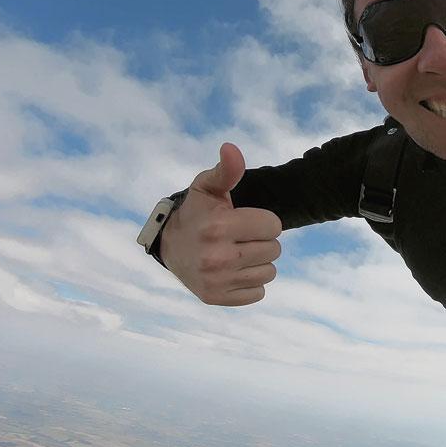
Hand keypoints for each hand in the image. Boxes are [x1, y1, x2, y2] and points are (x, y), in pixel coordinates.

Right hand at [159, 143, 281, 305]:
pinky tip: (234, 271)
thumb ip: (226, 170)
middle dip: (262, 241)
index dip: (263, 221)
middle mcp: (217, 257)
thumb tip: (231, 148)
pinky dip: (250, 282)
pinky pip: (258, 292)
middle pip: (274, 250)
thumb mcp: (208, 187)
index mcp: (218, 227)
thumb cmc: (197, 212)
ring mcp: (216, 281)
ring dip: (259, 262)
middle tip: (240, 237)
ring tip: (237, 253)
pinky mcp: (216, 298)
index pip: (274, 226)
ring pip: (269, 272)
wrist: (170, 246)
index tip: (245, 220)